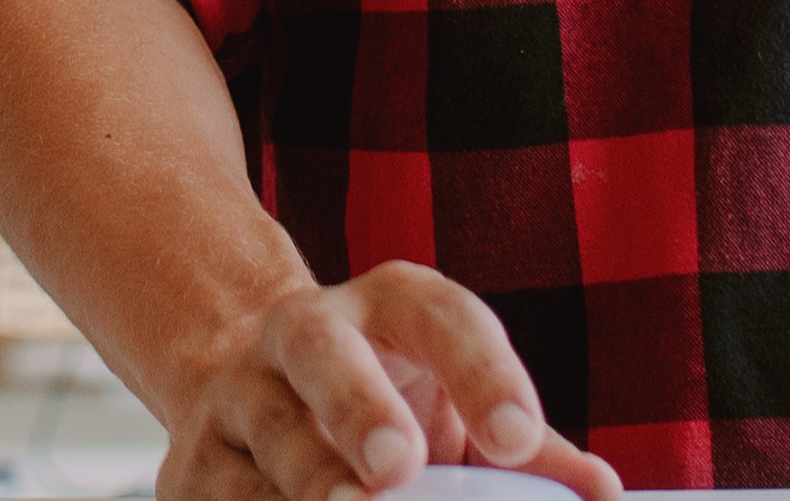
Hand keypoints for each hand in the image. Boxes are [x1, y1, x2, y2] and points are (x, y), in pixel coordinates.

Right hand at [146, 264, 619, 500]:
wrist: (240, 378)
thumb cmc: (382, 394)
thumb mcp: (454, 397)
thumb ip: (521, 440)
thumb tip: (598, 491)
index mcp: (385, 307)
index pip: (440, 315)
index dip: (483, 371)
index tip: (518, 438)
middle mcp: (302, 334)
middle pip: (324, 355)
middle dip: (359, 407)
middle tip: (399, 467)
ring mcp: (237, 395)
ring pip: (266, 435)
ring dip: (307, 483)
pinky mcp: (191, 462)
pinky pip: (228, 495)